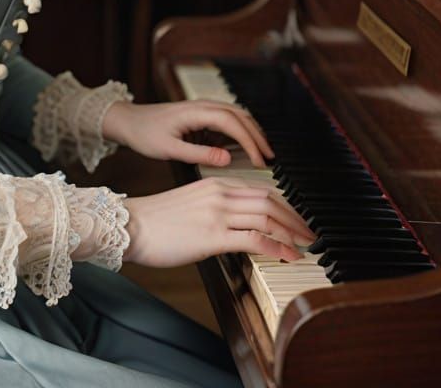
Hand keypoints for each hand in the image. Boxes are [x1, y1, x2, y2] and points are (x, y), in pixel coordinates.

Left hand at [102, 99, 272, 168]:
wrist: (129, 121)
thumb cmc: (145, 134)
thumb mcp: (169, 149)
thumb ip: (199, 154)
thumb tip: (227, 158)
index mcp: (196, 112)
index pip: (232, 123)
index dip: (250, 142)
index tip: (260, 160)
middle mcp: (203, 105)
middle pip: (240, 116)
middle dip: (257, 136)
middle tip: (270, 158)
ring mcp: (203, 108)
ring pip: (236, 115)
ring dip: (251, 131)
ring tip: (263, 152)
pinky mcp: (201, 115)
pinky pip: (227, 119)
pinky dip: (240, 131)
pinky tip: (244, 146)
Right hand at [122, 177, 315, 266]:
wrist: (131, 225)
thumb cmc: (156, 220)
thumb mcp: (191, 205)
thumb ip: (215, 208)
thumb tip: (235, 225)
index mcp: (215, 184)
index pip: (260, 190)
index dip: (284, 205)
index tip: (296, 220)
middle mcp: (220, 193)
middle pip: (270, 200)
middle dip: (294, 217)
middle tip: (310, 233)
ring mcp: (217, 213)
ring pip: (267, 216)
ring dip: (291, 232)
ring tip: (304, 245)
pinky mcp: (212, 235)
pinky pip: (254, 239)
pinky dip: (277, 247)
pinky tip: (288, 256)